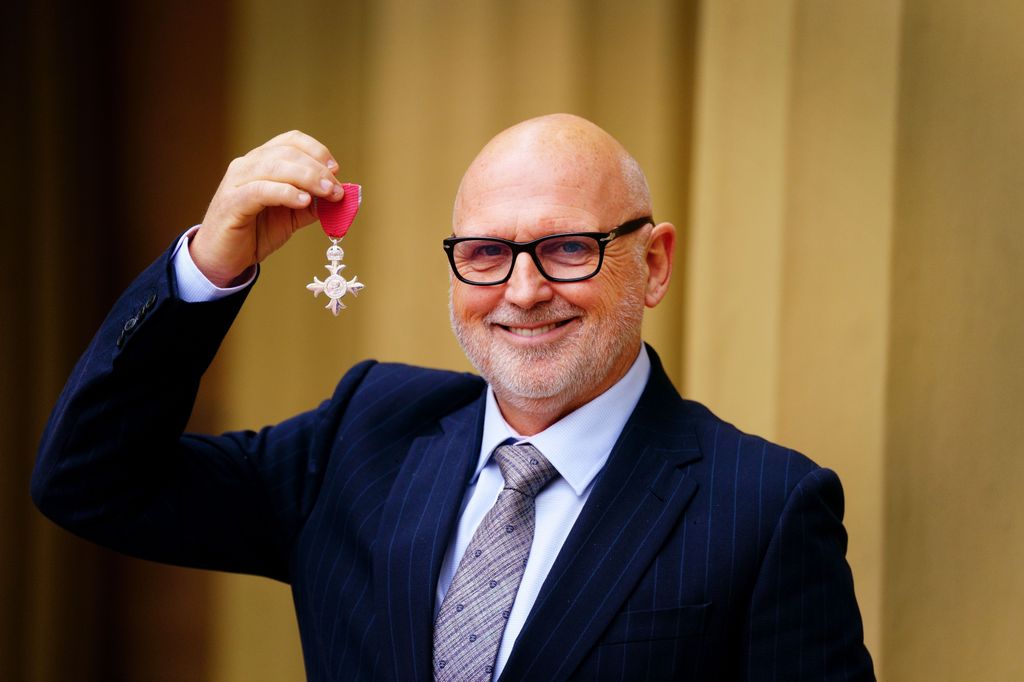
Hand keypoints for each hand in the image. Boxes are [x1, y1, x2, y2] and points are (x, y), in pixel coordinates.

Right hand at [190, 130, 344, 285]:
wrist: (224, 258)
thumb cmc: (256, 232)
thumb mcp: (292, 216)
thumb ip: (312, 204)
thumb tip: (339, 197)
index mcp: (262, 162)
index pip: (291, 141)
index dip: (317, 151)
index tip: (335, 170)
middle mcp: (248, 165)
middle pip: (287, 153)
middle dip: (318, 169)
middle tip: (337, 189)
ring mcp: (237, 181)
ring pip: (275, 166)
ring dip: (307, 178)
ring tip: (328, 193)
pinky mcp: (232, 202)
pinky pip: (260, 190)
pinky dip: (285, 192)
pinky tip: (303, 201)